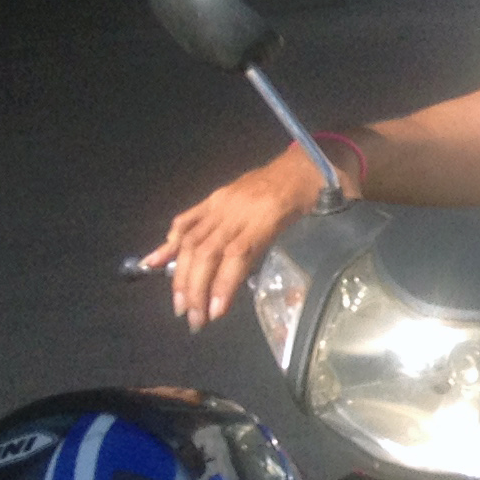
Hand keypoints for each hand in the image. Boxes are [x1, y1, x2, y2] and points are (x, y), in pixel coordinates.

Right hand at [147, 147, 323, 331]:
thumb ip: (307, 249)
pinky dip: (168, 242)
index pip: (238, 254)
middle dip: (196, 289)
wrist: (311, 159)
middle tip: (193, 320)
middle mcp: (239, 208)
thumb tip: (289, 291)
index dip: (223, 285)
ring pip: (193, 239)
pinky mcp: (215, 197)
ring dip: (181, 275)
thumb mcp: (325, 221)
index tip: (214, 313)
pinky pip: (187, 220)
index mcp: (269, 213)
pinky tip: (153, 263)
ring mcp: (223, 201)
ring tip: (179, 305)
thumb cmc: (325, 193)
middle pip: (208, 251)